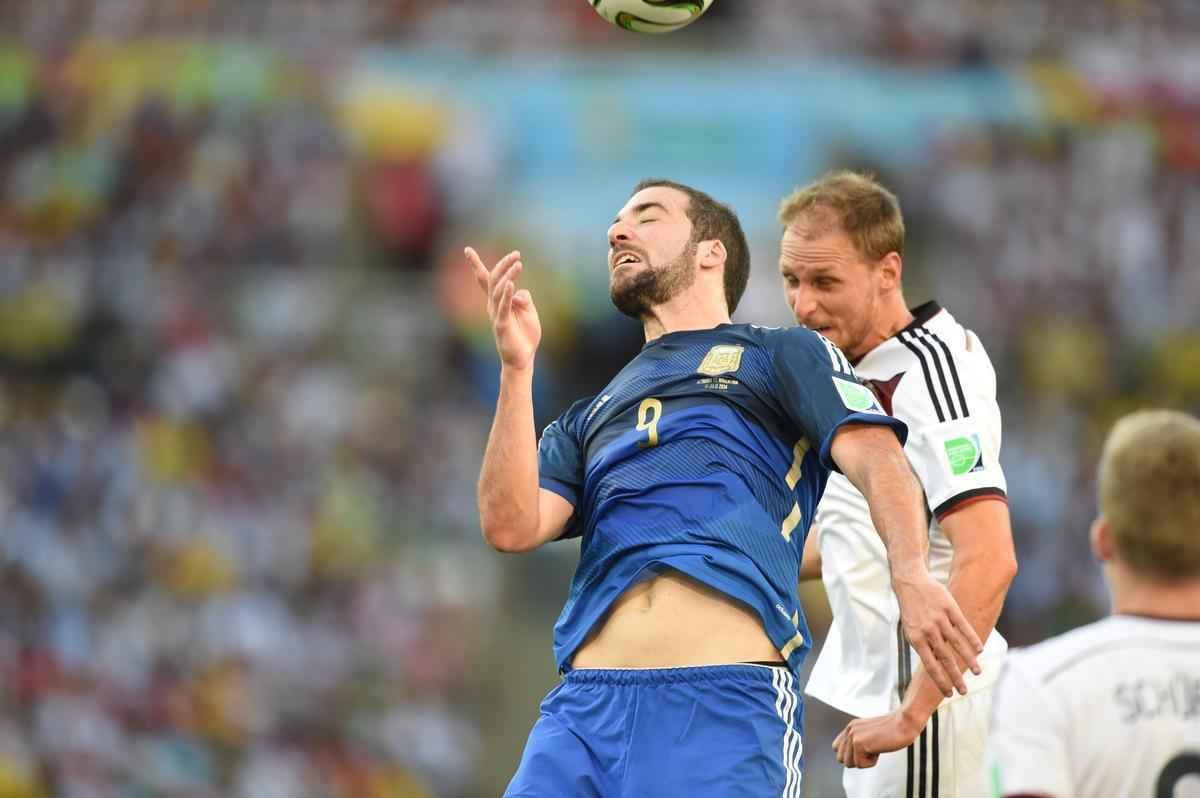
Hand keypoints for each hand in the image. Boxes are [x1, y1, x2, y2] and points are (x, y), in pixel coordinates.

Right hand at [465, 247, 541, 371]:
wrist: (522, 358)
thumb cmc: (524, 335)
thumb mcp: (528, 311)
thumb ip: (524, 298)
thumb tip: (519, 291)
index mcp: (498, 301)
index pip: (485, 280)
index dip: (476, 265)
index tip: (467, 250)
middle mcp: (493, 306)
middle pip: (493, 280)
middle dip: (503, 265)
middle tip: (516, 254)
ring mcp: (496, 315)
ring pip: (499, 291)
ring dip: (508, 276)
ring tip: (518, 264)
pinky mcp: (502, 325)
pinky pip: (504, 307)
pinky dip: (507, 295)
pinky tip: (511, 284)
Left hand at [833, 709, 922, 768]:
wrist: (905, 723)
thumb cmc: (894, 730)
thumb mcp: (871, 733)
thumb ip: (859, 740)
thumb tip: (850, 757)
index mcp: (851, 727)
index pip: (836, 748)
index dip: (850, 755)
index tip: (866, 750)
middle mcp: (849, 730)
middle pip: (842, 759)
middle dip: (857, 760)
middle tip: (872, 749)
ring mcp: (853, 736)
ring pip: (850, 763)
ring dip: (865, 761)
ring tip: (876, 748)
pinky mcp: (859, 743)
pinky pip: (861, 764)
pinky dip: (872, 762)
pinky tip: (879, 749)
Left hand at [892, 569, 981, 696]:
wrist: (910, 583)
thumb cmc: (911, 610)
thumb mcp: (911, 629)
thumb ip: (923, 646)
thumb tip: (936, 666)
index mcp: (916, 639)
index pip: (930, 666)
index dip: (940, 681)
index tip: (949, 693)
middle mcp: (928, 631)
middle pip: (945, 658)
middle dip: (955, 677)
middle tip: (964, 692)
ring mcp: (939, 619)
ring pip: (957, 644)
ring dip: (968, 660)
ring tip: (977, 672)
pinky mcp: (949, 608)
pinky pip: (963, 626)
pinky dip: (972, 638)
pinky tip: (980, 649)